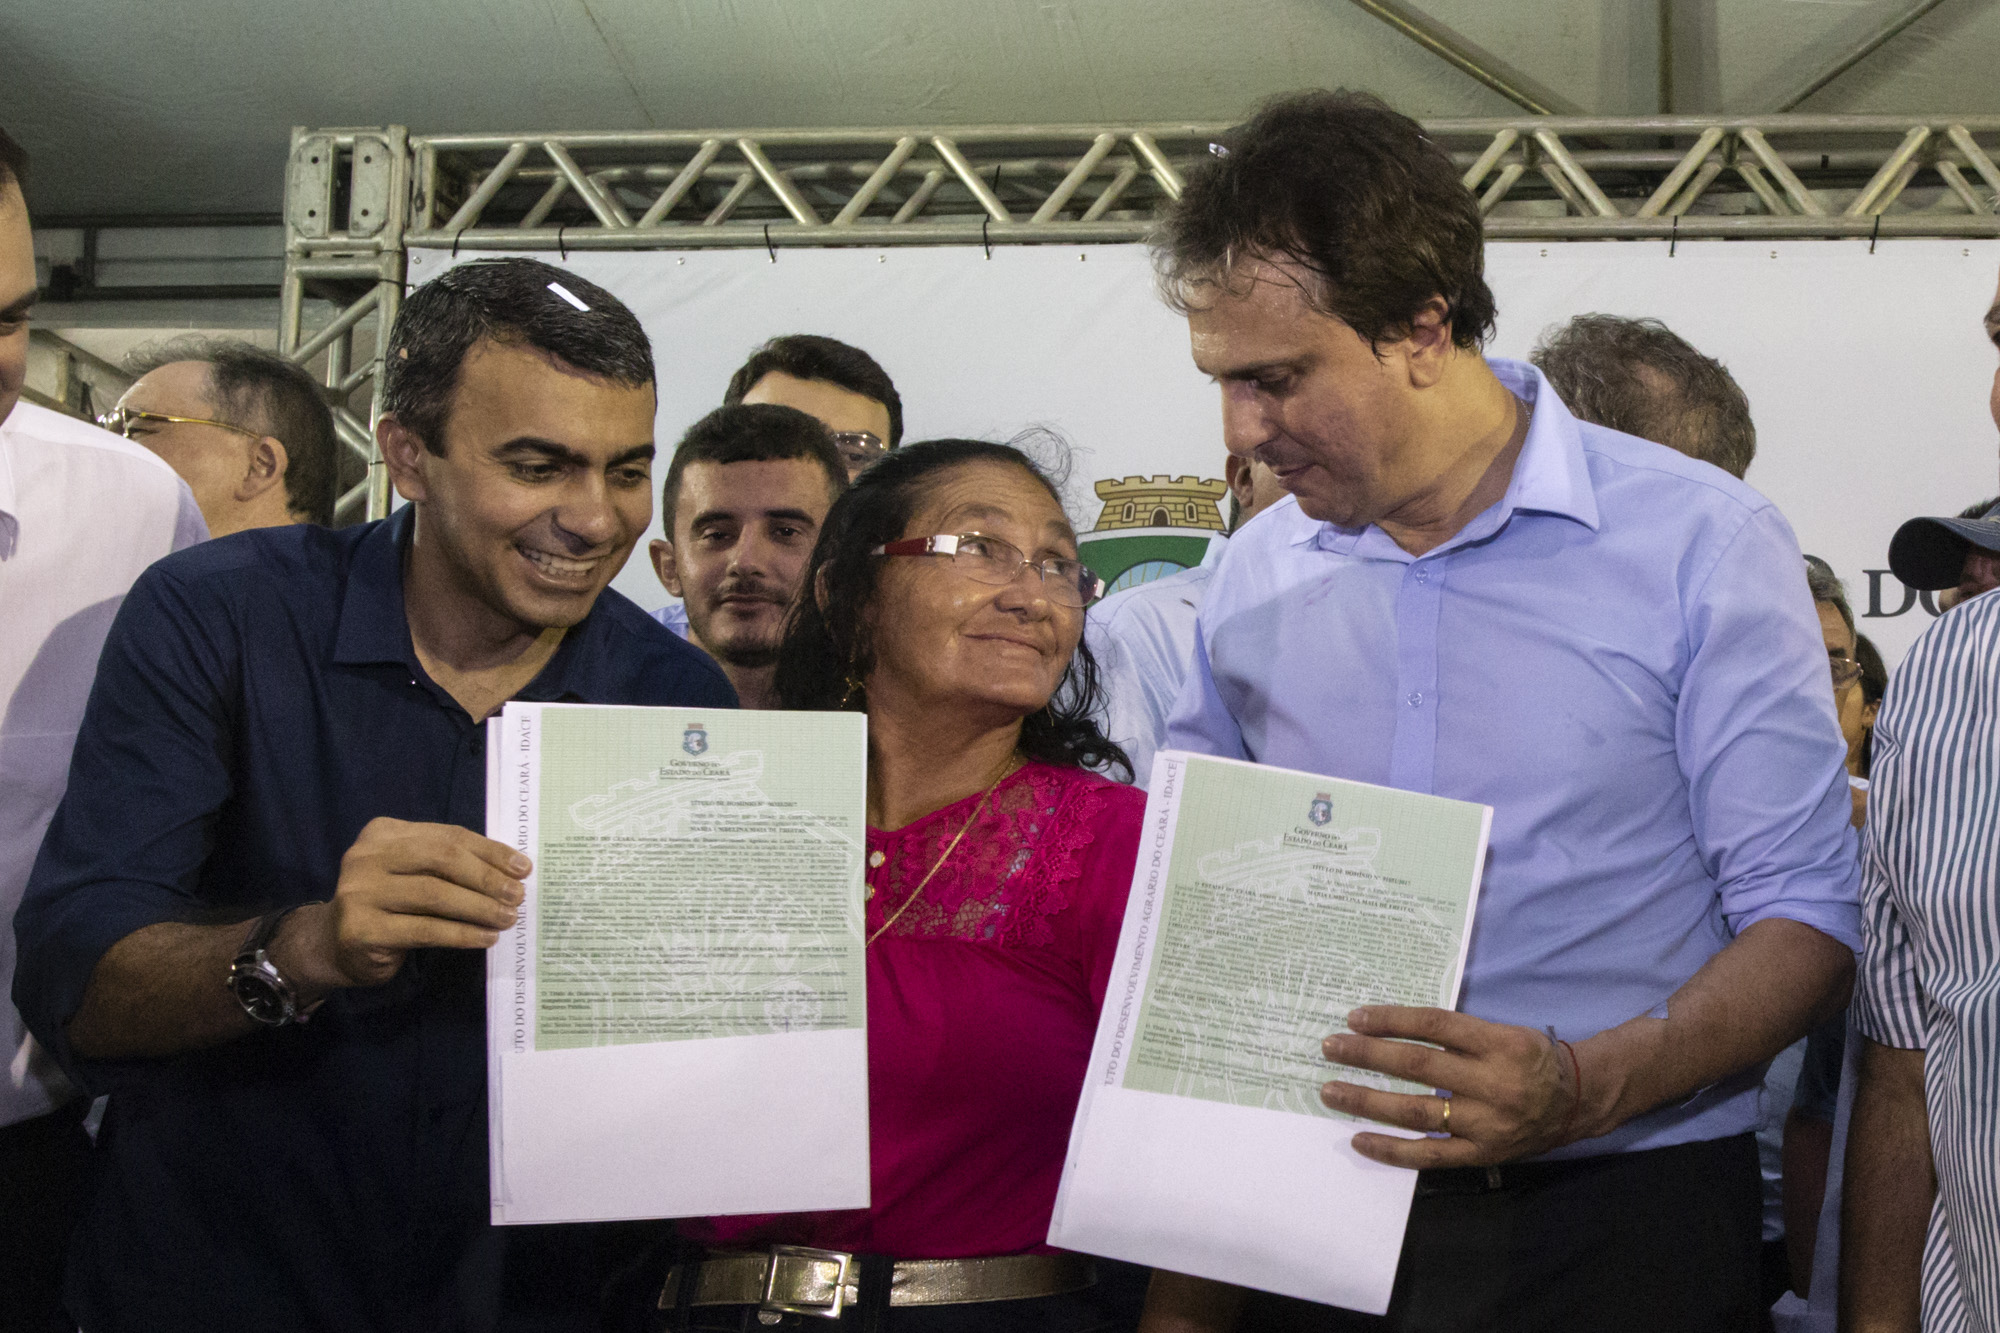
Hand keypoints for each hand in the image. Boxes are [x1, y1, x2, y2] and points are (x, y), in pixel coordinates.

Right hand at [274, 817, 529, 992]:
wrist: (334, 944)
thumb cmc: (389, 904)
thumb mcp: (416, 874)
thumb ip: (451, 864)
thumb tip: (513, 869)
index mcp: (383, 833)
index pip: (448, 836)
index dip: (490, 851)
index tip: (523, 868)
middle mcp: (366, 856)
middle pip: (441, 859)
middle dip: (486, 877)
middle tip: (518, 895)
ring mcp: (360, 892)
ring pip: (435, 894)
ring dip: (479, 907)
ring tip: (507, 919)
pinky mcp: (362, 928)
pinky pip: (425, 929)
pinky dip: (461, 934)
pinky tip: (485, 938)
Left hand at [1319, 1006, 1581, 1167]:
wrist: (1575, 1103)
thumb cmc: (1530, 1059)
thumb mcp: (1503, 1032)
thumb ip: (1456, 1033)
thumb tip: (1390, 1027)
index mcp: (1499, 1043)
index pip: (1436, 1026)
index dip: (1392, 1019)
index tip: (1355, 1017)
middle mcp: (1492, 1083)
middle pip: (1419, 1065)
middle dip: (1369, 1055)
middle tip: (1331, 1047)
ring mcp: (1486, 1124)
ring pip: (1417, 1112)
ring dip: (1368, 1101)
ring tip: (1332, 1091)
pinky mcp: (1481, 1155)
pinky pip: (1429, 1156)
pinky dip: (1391, 1149)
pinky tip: (1359, 1138)